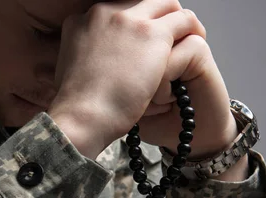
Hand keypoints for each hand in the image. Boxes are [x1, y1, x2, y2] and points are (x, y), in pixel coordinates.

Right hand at [47, 0, 235, 159]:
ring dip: (177, 20)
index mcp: (80, 21)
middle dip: (157, 17)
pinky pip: (183, 20)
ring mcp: (129, 20)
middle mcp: (103, 12)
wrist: (82, 117)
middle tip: (170, 36)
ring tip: (189, 36)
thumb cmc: (76, 109)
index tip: (143, 40)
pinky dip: (192, 30)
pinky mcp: (153, 34)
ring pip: (165, 5)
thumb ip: (82, 59)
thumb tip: (93, 66)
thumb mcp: (67, 73)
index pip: (117, 11)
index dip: (134, 24)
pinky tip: (198, 43)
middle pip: (142, 2)